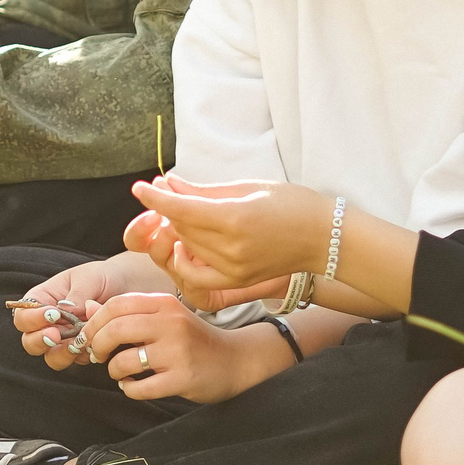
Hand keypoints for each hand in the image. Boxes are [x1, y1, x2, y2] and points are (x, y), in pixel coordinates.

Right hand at [12, 253, 172, 367]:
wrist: (126, 288)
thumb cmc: (102, 277)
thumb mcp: (89, 278)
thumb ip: (76, 295)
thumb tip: (65, 310)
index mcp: (42, 301)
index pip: (22, 316)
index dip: (31, 319)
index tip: (52, 314)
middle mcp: (49, 324)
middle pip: (30, 342)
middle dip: (40, 341)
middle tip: (55, 335)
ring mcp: (64, 340)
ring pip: (51, 357)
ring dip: (61, 353)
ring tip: (76, 344)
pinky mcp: (81, 352)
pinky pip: (77, 361)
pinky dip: (84, 355)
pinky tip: (94, 344)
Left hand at [76, 291, 290, 404]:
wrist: (234, 360)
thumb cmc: (193, 339)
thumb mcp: (164, 318)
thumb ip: (128, 313)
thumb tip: (87, 307)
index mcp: (165, 304)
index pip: (117, 304)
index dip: (94, 322)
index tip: (86, 336)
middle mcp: (172, 323)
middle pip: (116, 329)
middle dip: (97, 345)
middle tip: (96, 355)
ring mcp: (178, 351)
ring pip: (125, 361)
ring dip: (113, 370)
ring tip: (119, 372)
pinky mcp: (183, 378)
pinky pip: (141, 388)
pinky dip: (129, 389)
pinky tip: (132, 386)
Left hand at [128, 175, 334, 297]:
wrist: (324, 238)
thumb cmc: (292, 203)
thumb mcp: (248, 187)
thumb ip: (205, 190)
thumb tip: (168, 182)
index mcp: (234, 217)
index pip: (181, 208)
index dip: (156, 198)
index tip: (139, 187)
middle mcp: (231, 247)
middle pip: (180, 229)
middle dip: (168, 210)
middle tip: (165, 192)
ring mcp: (233, 269)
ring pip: (186, 249)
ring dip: (177, 231)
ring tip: (185, 214)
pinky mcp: (237, 282)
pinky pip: (197, 274)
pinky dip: (185, 260)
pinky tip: (188, 246)